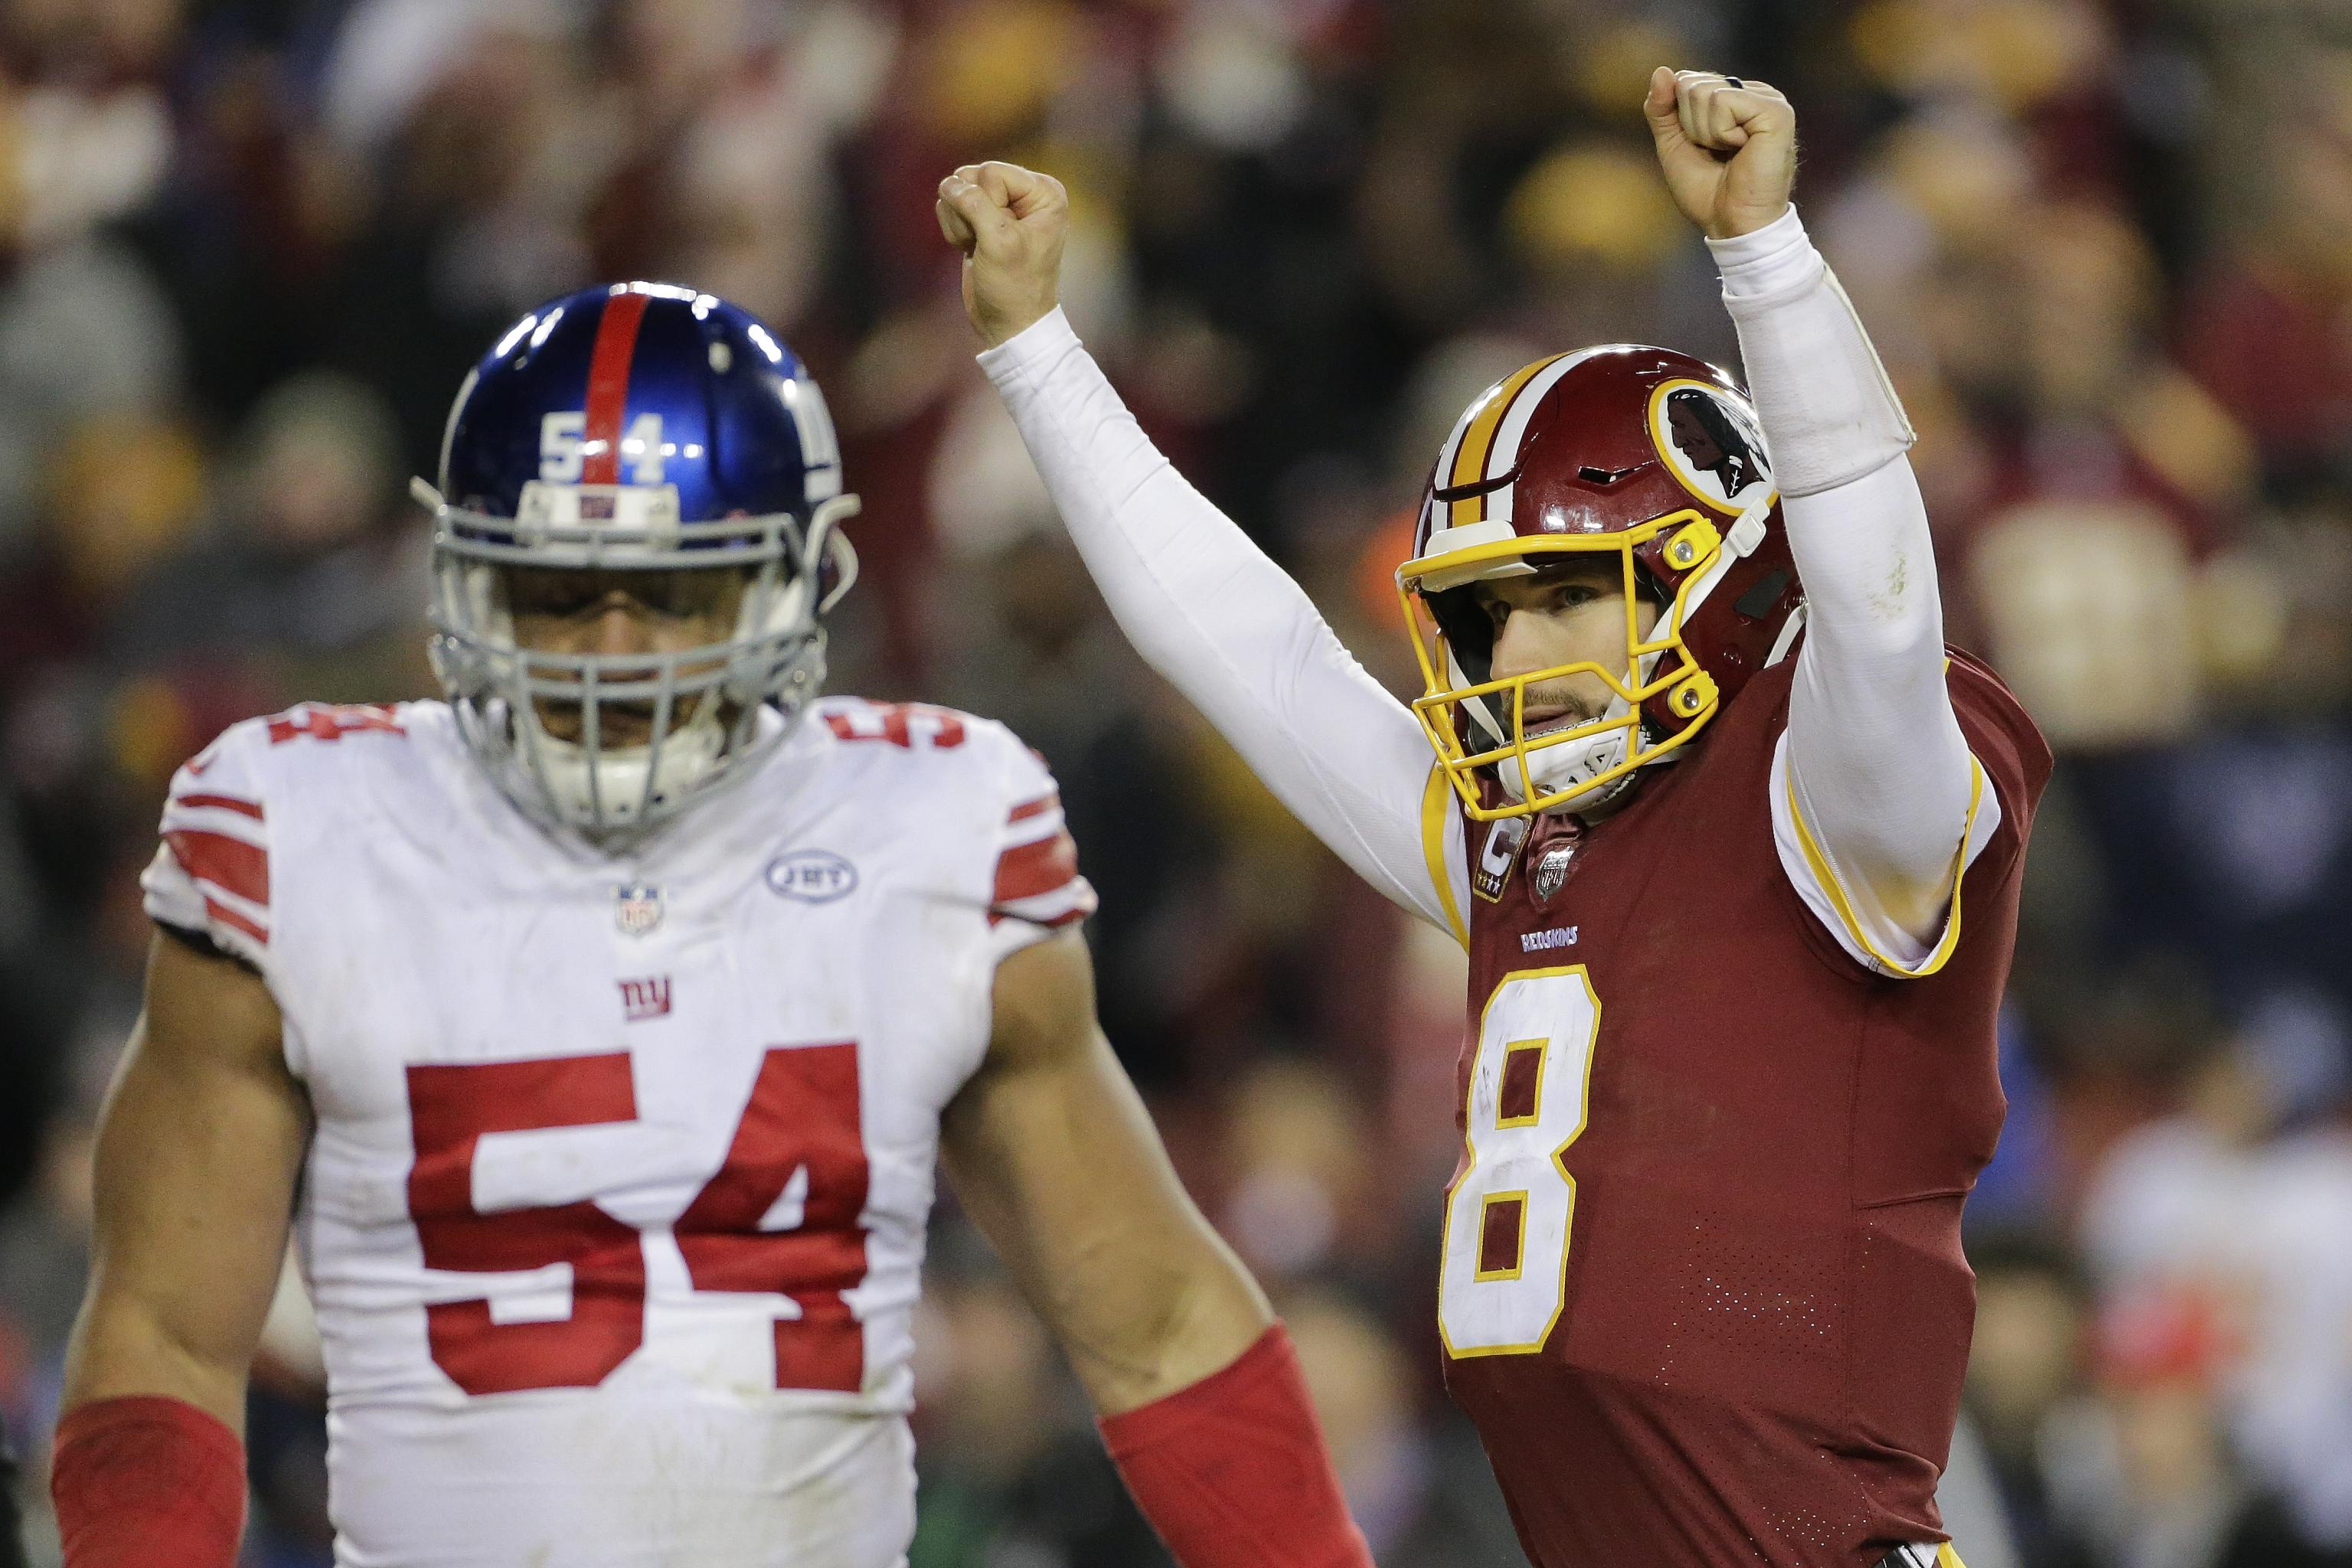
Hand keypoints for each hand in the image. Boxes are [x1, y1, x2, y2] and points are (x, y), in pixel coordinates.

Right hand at [937, 161, 1067, 348]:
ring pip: (957, 190)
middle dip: (969, 212)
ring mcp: (1000, 204)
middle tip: (986, 243)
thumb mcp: (999, 242)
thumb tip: (949, 184)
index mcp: (1043, 192)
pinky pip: (951, 206)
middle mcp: (1024, 192)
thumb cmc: (1015, 286)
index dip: (986, 204)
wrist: (1009, 323)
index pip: (991, 172)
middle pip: (972, 177)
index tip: (1002, 236)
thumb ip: (975, 205)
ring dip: (960, 223)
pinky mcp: (980, 218)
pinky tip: (971, 249)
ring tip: (980, 248)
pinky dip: (954, 230)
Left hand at [1643, 67, 1795, 239]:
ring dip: (1705, 133)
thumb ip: (1662, 108)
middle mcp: (1754, 93)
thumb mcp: (1673, 144)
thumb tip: (1662, 70)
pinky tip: (1742, 149)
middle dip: (1691, 126)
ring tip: (1730, 153)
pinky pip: (1723, 101)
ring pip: (1704, 92)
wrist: (1731, 223)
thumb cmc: (1707, 190)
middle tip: (1717, 153)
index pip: (1687, 81)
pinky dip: (1721, 133)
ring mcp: (1768, 99)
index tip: (1703, 148)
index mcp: (1735, 97)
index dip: (1681, 120)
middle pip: (1692, 84)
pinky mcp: (1776, 111)